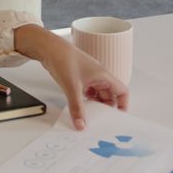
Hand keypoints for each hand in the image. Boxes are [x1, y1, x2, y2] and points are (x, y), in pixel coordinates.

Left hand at [14, 24, 129, 129]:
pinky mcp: (79, 77)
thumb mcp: (72, 88)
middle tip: (99, 120)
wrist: (49, 48)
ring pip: (97, 94)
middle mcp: (99, 76)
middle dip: (105, 108)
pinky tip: (79, 106)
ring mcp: (89, 76)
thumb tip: (81, 124)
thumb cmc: (64, 59)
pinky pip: (87, 92)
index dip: (123, 104)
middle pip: (109, 95)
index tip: (117, 116)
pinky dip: (85, 100)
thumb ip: (77, 108)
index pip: (122, 91)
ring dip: (94, 104)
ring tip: (88, 115)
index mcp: (104, 75)